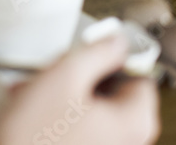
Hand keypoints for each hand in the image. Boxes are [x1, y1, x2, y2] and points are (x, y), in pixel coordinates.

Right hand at [0, 35, 160, 144]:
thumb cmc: (34, 136)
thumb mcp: (65, 76)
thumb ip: (99, 51)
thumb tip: (118, 41)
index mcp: (135, 120)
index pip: (140, 73)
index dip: (111, 58)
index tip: (87, 56)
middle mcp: (130, 140)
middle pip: (114, 90)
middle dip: (81, 77)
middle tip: (53, 77)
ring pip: (93, 106)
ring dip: (64, 95)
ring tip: (36, 96)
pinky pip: (81, 125)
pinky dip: (61, 115)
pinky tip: (36, 113)